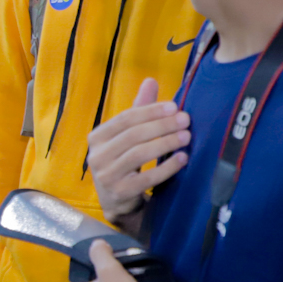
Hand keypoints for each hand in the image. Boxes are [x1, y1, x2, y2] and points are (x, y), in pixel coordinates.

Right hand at [86, 78, 190, 223]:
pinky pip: (147, 177)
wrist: (117, 201)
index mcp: (96, 137)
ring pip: (139, 154)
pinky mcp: (120, 193)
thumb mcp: (127, 136)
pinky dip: (167, 167)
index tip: (174, 106)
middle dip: (162, 126)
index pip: (125, 119)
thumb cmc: (124, 162)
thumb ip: (138, 110)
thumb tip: (150, 81)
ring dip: (165, 143)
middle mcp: (96, 156)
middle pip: (133, 135)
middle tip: (185, 120)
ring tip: (186, 137)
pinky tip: (182, 158)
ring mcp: (106, 176)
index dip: (150, 111)